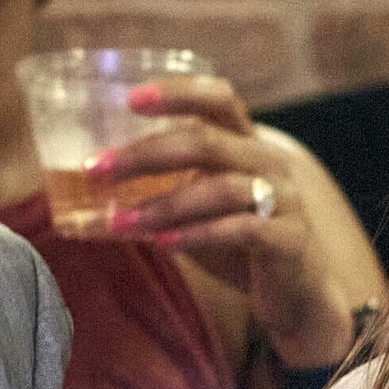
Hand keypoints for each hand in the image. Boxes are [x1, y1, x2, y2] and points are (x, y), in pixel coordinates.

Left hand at [89, 68, 361, 375]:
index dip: (179, 92)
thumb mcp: (200, 208)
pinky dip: (198, 234)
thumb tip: (90, 192)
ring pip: (221, 188)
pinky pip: (242, 229)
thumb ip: (163, 190)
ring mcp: (285, 201)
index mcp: (247, 145)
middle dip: (146, 154)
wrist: (298, 296)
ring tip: (120, 222)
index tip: (132, 98)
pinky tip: (164, 244)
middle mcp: (269, 164)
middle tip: (97, 169)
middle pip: (207, 142)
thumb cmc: (239, 245)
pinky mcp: (289, 240)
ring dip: (164, 204)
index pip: (220, 98)